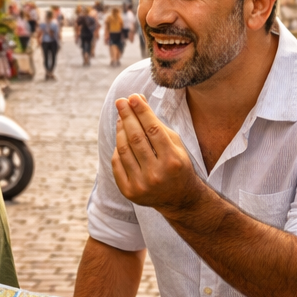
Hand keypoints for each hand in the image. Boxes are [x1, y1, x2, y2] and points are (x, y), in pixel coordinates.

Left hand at [111, 94, 199, 213]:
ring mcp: (141, 185)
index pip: (153, 130)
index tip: (133, 97)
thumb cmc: (177, 165)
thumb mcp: (176, 145)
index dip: (142, 111)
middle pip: (136, 138)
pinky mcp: (129, 192)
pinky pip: (117, 164)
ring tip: (120, 117)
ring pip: (124, 150)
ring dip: (120, 130)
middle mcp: (156, 174)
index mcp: (172, 160)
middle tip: (121, 101)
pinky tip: (121, 137)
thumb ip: (157, 124)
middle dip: (127, 116)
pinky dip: (118, 148)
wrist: (179, 199)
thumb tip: (138, 100)